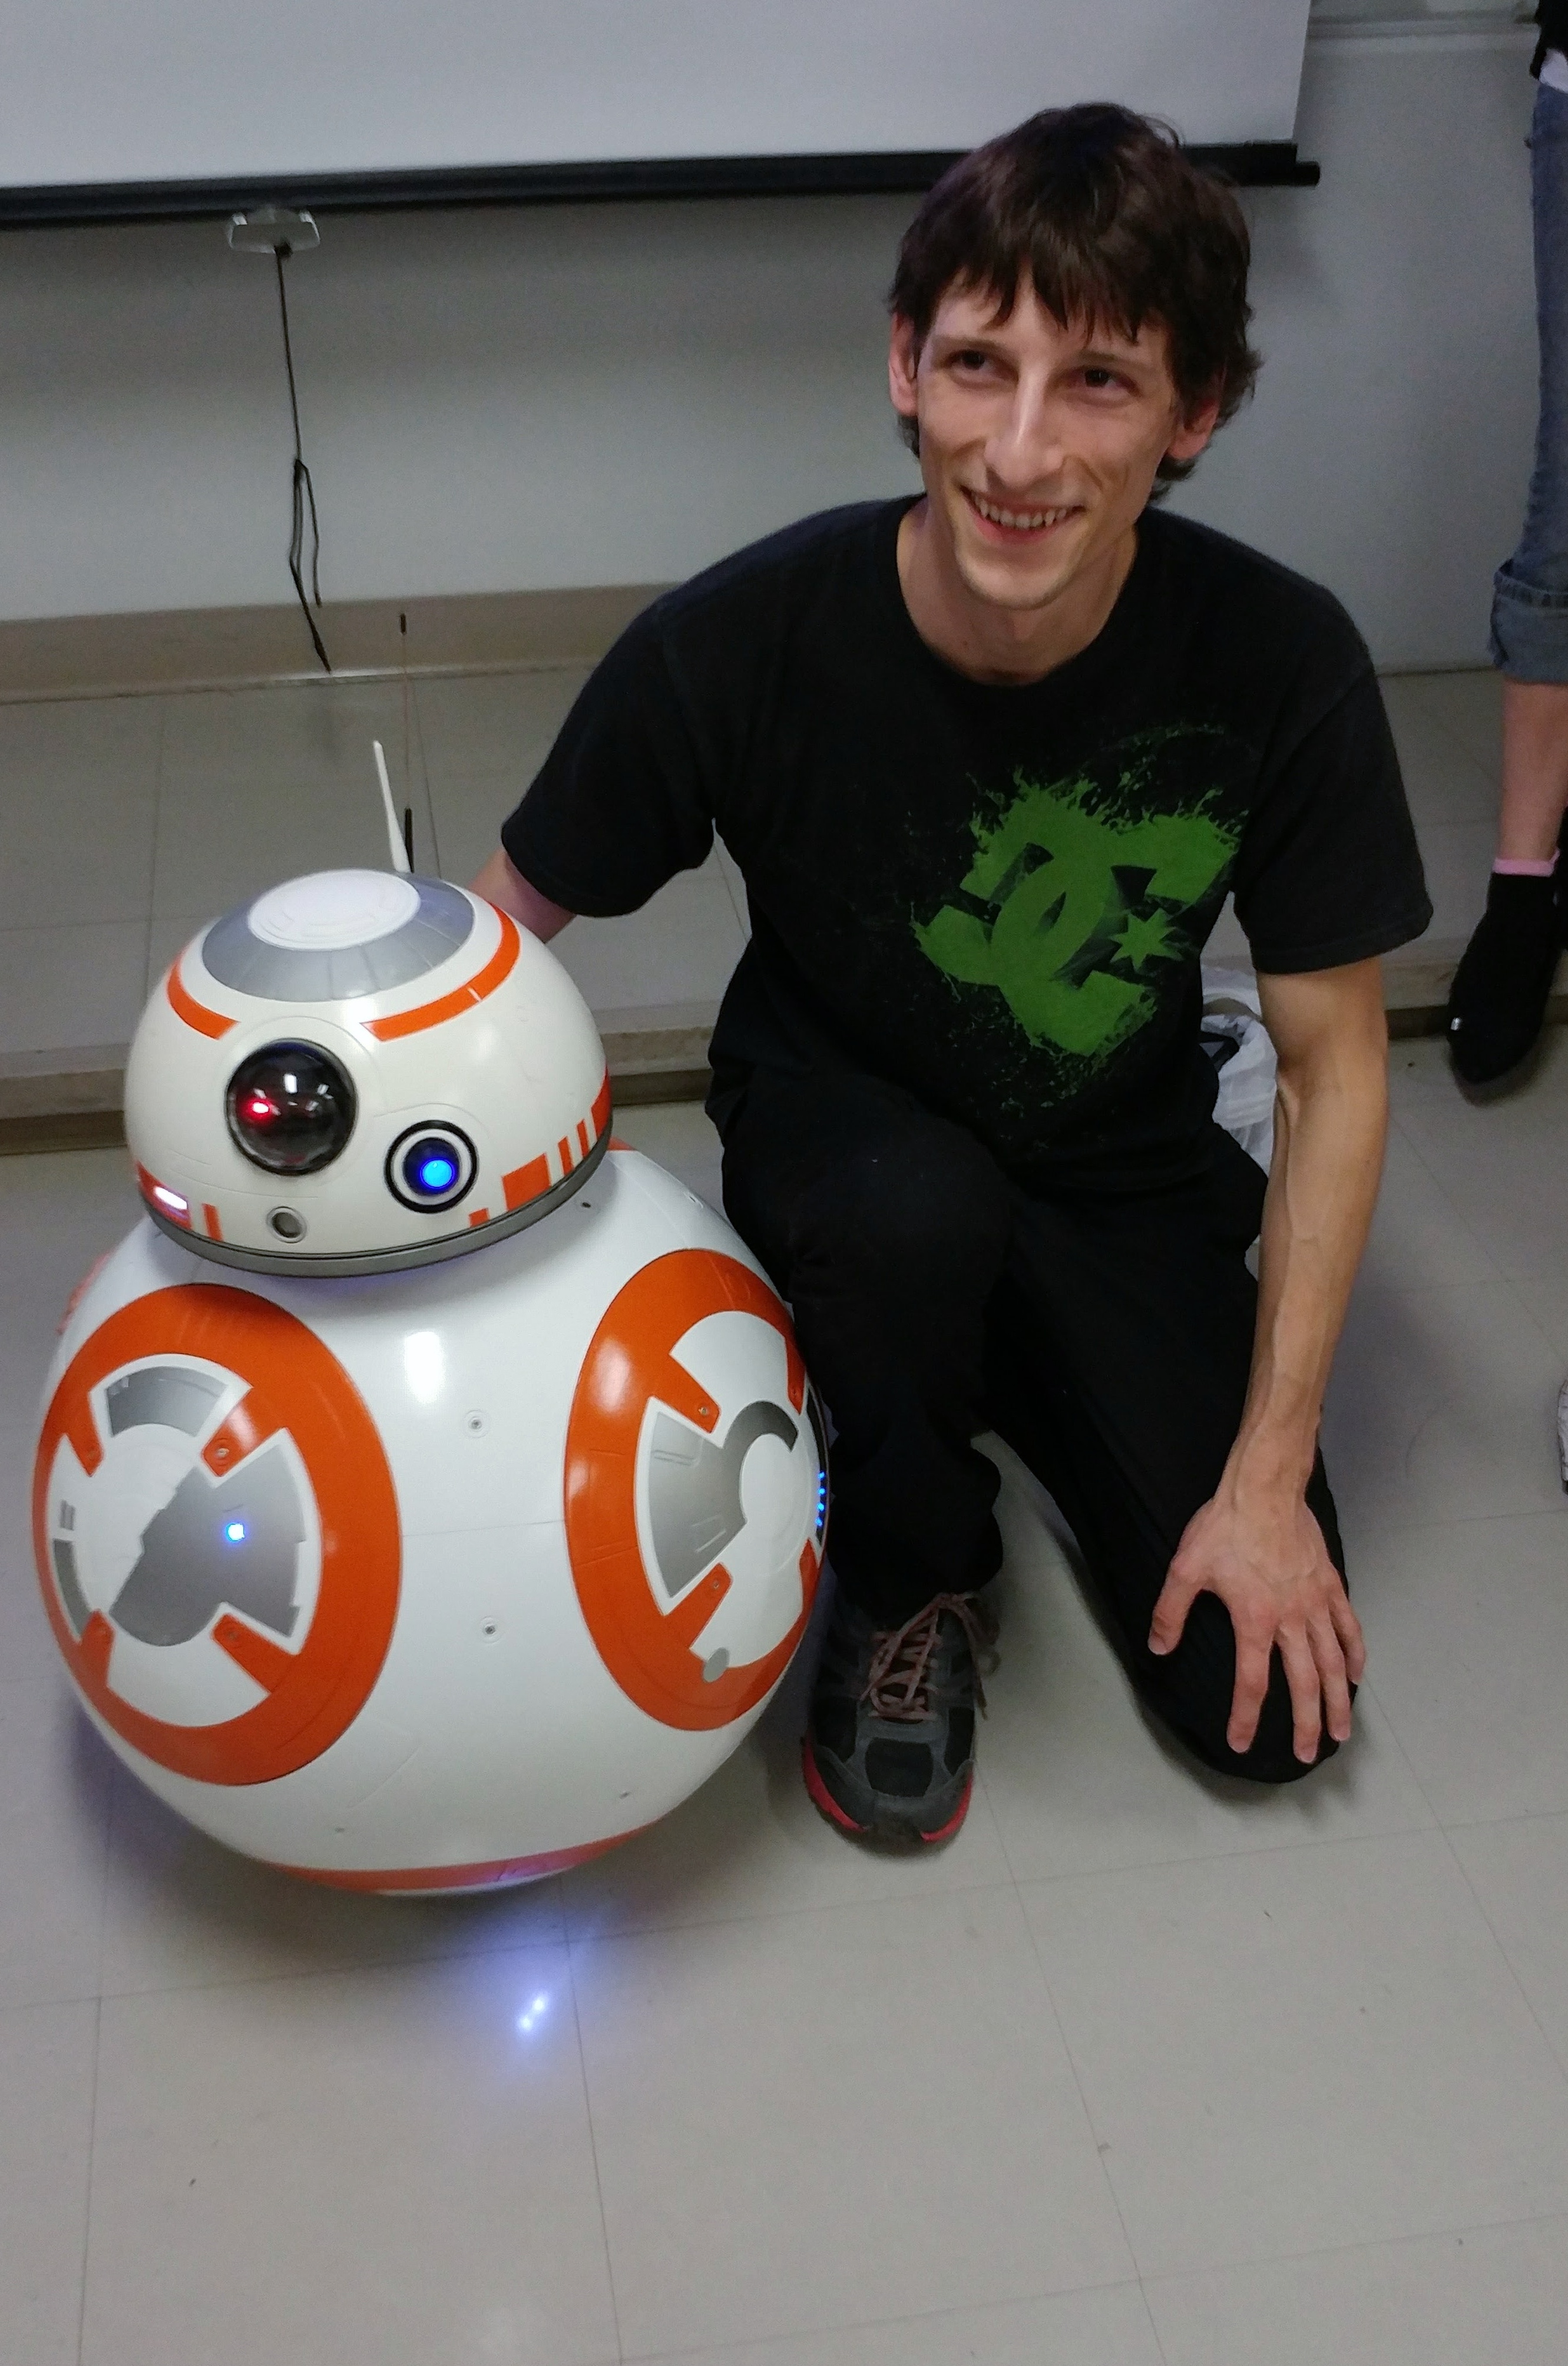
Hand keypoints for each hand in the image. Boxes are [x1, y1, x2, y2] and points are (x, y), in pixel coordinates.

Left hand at [1148, 1479, 1364, 1763]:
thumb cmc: (1225, 1526)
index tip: (1241, 1744)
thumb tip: (1158, 1648)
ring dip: (1338, 1701)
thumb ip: (1170, 1612)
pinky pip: (1348, 1626)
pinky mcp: (1330, 1584)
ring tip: (1340, 1732)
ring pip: (1333, 1663)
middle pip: (1304, 1684)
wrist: (1264, 1488)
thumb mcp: (1185, 1569)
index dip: (1246, 1718)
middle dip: (1304, 1724)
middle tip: (1305, 1754)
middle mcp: (1291, 1619)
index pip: (1251, 1683)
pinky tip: (1357, 1674)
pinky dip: (1355, 1653)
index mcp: (1255, 1620)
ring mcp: (1315, 1602)